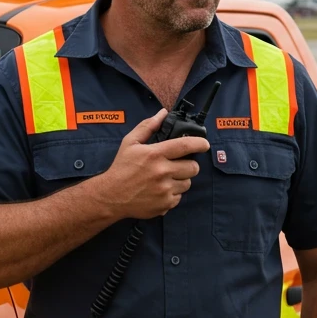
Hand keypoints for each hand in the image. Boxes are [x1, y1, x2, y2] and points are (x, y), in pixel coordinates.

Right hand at [96, 109, 210, 219]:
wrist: (111, 196)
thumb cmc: (121, 168)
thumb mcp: (130, 143)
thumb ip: (147, 126)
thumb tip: (162, 113)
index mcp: (155, 154)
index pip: (185, 146)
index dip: (200, 144)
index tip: (204, 144)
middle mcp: (162, 172)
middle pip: (193, 167)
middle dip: (189, 165)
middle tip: (178, 165)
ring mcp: (165, 190)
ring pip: (187, 183)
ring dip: (181, 180)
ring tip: (167, 178)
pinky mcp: (165, 204)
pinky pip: (179, 197)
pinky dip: (173, 193)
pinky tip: (160, 190)